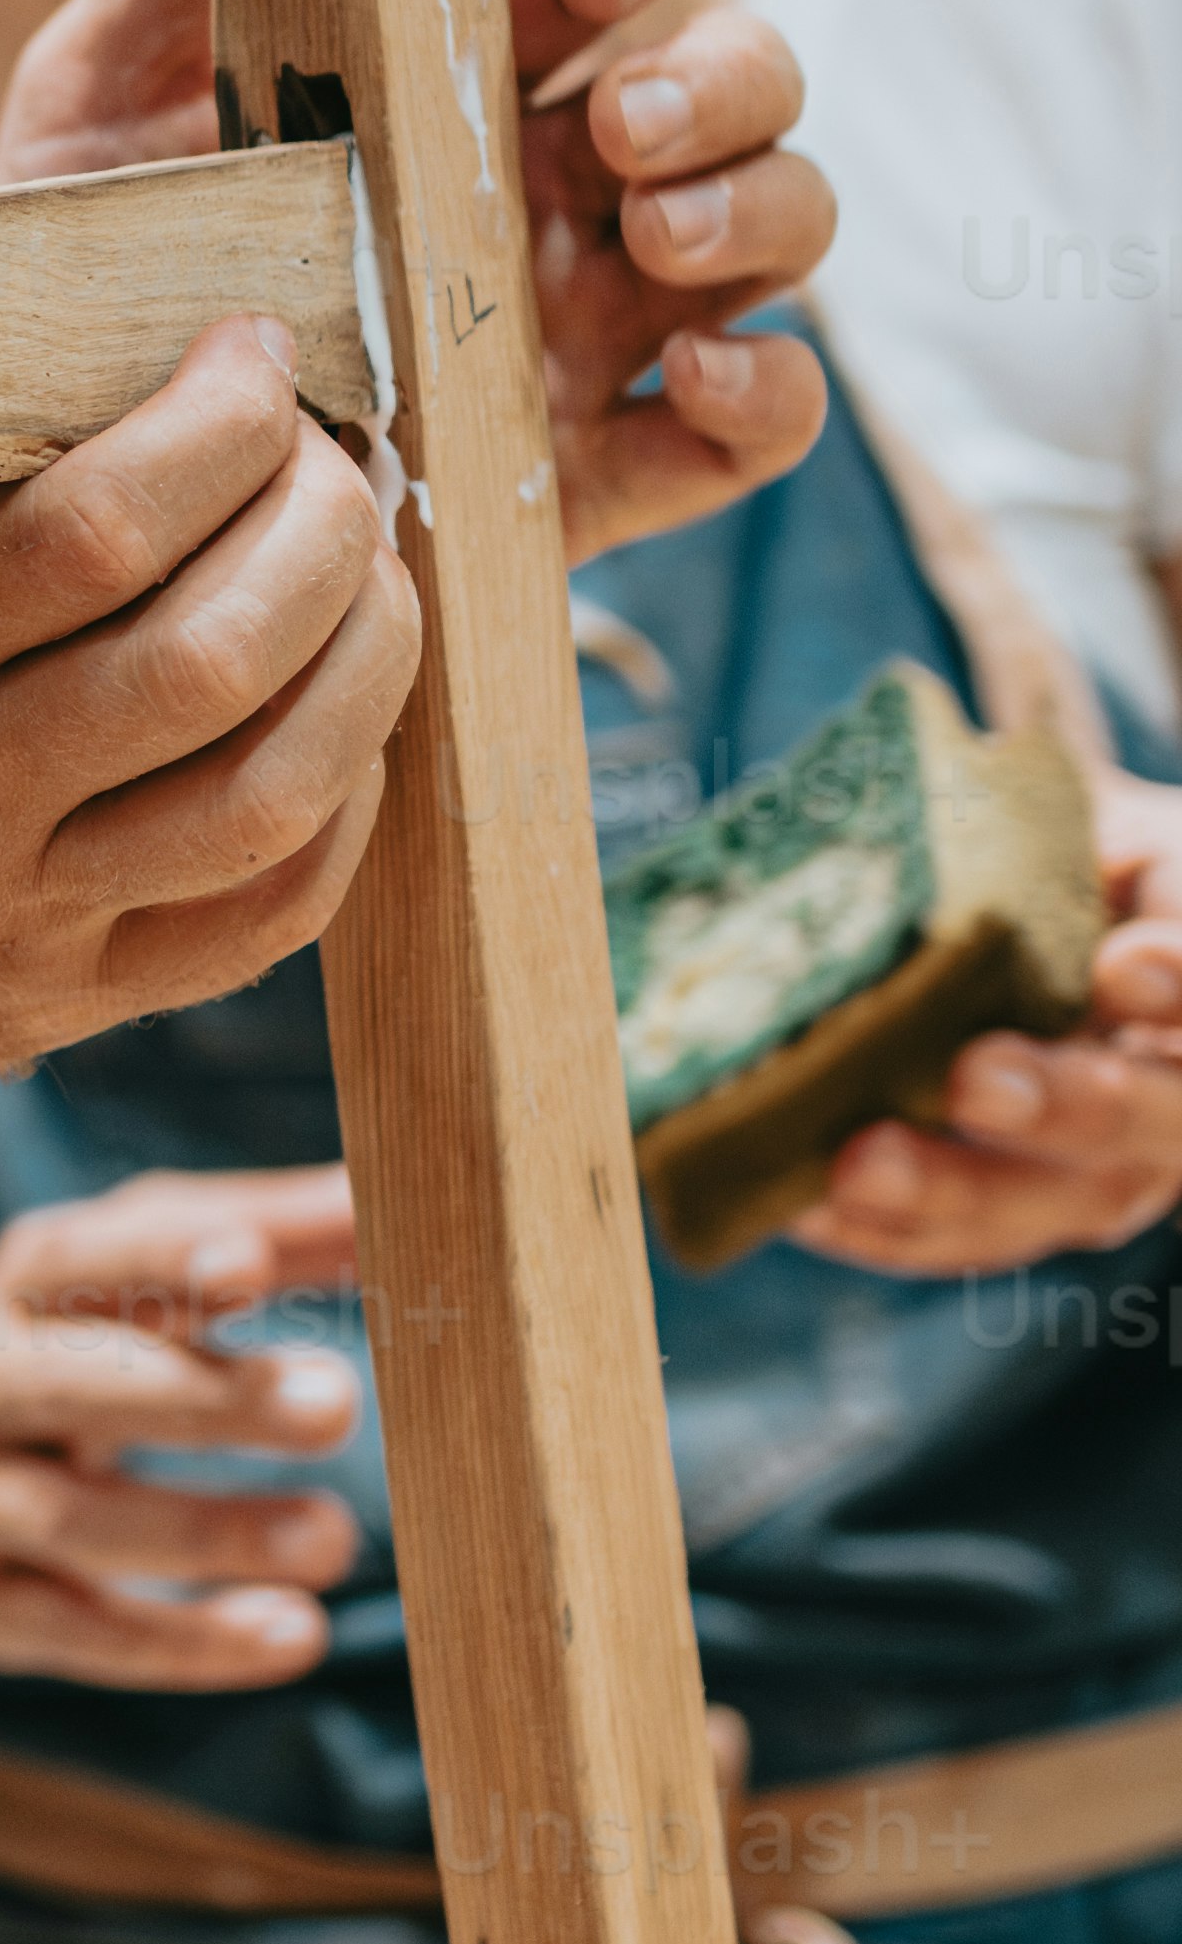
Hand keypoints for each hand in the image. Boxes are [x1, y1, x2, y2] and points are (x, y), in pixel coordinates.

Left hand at [0, 0, 832, 557]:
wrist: (61, 457)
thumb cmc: (102, 250)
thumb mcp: (109, 78)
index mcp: (459, 60)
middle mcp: (551, 178)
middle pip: (734, 80)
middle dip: (720, 80)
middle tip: (625, 124)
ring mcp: (589, 318)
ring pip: (776, 223)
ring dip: (757, 209)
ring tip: (653, 230)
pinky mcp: (590, 463)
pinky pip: (753, 424)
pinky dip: (765, 394)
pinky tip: (696, 374)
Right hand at [0, 317, 420, 1198]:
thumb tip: (137, 380)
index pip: (101, 523)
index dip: (222, 421)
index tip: (249, 353)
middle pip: (217, 652)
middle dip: (326, 521)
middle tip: (327, 453)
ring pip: (271, 793)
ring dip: (365, 658)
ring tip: (362, 575)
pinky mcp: (39, 1010)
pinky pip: (257, 921)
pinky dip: (342, 810)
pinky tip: (337, 727)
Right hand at [0, 1168, 367, 1697]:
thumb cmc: (52, 1344)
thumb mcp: (118, 1279)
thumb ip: (253, 1233)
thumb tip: (387, 1198)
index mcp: (22, 1287)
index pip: (86, 1262)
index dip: (164, 1258)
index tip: (253, 1259)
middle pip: (80, 1387)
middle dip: (204, 1396)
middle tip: (338, 1400)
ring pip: (80, 1524)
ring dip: (208, 1532)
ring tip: (333, 1539)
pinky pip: (80, 1632)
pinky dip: (183, 1642)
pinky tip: (291, 1635)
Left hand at [803, 788, 1181, 1271]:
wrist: (1034, 950)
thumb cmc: (1067, 867)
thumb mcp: (1084, 823)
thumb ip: (1063, 786)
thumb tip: (1010, 701)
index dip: (1179, 985)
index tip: (1127, 963)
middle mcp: (1169, 1102)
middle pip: (1140, 1123)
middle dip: (1062, 1106)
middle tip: (977, 1078)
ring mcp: (1094, 1177)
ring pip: (1038, 1202)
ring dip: (948, 1189)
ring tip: (862, 1163)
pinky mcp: (1006, 1219)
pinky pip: (945, 1242)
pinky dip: (869, 1224)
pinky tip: (799, 1199)